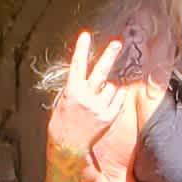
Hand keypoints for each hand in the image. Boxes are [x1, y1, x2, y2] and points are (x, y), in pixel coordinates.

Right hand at [47, 29, 135, 163]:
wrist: (68, 146)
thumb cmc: (63, 122)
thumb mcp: (64, 100)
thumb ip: (77, 87)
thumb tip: (91, 76)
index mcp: (72, 91)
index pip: (77, 65)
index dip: (81, 49)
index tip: (85, 35)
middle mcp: (87, 97)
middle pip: (101, 71)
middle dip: (109, 55)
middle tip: (118, 43)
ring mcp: (99, 107)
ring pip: (111, 87)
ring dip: (108, 89)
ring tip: (98, 100)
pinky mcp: (109, 116)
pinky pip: (118, 99)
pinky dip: (116, 97)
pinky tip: (108, 102)